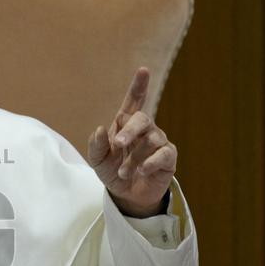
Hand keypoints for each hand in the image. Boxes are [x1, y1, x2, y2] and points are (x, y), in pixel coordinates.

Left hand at [88, 67, 176, 216]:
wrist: (126, 195)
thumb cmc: (113, 172)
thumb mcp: (97, 160)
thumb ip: (96, 145)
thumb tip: (100, 128)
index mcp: (126, 125)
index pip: (134, 101)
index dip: (139, 86)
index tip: (143, 70)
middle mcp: (144, 130)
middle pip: (142, 119)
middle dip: (130, 131)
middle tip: (119, 144)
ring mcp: (158, 142)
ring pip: (150, 140)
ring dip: (134, 158)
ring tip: (124, 172)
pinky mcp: (168, 157)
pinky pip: (163, 154)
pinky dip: (150, 162)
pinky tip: (141, 170)